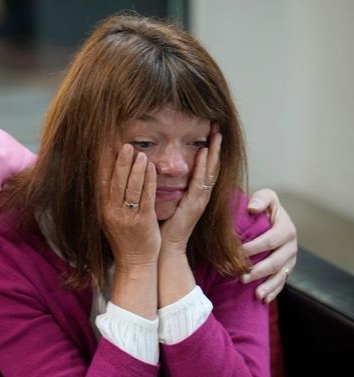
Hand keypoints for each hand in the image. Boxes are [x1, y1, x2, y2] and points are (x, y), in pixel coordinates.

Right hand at [98, 144, 159, 318]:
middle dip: (119, 161)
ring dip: (134, 168)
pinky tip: (150, 168)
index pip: (101, 181)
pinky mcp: (142, 221)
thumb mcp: (112, 217)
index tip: (105, 145)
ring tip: (139, 152)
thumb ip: (110, 198)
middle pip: (114, 181)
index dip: (103, 163)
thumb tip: (110, 176)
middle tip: (125, 144)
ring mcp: (126, 216)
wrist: (134, 262)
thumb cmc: (126, 238)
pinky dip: (147, 181)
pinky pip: (144, 196)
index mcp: (103, 209)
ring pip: (129, 187)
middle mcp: (111, 211)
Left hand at [159, 126, 220, 253]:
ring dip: (214, 152)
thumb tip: (159, 168)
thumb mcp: (168, 201)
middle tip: (218, 127)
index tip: (210, 132)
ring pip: (210, 171)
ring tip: (217, 134)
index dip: (210, 151)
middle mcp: (201, 195)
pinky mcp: (194, 205)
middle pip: (212, 166)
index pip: (205, 168)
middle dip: (216, 146)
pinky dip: (203, 167)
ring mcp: (200, 200)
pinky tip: (204, 152)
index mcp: (195, 194)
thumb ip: (168, 187)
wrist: (166, 248)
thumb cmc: (163, 226)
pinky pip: (200, 182)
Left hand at [241, 189, 297, 301]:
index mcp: (286, 228)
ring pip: (281, 275)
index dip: (254, 247)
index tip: (237, 253)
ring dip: (267, 285)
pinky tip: (263, 299)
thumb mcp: (265, 198)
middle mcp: (291, 245)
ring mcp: (290, 258)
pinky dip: (273, 291)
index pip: (270, 240)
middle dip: (259, 270)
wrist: (269, 218)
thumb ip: (261, 199)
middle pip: (276, 261)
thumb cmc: (263, 207)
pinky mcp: (287, 268)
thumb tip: (252, 208)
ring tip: (255, 293)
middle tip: (241, 277)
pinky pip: (282, 282)